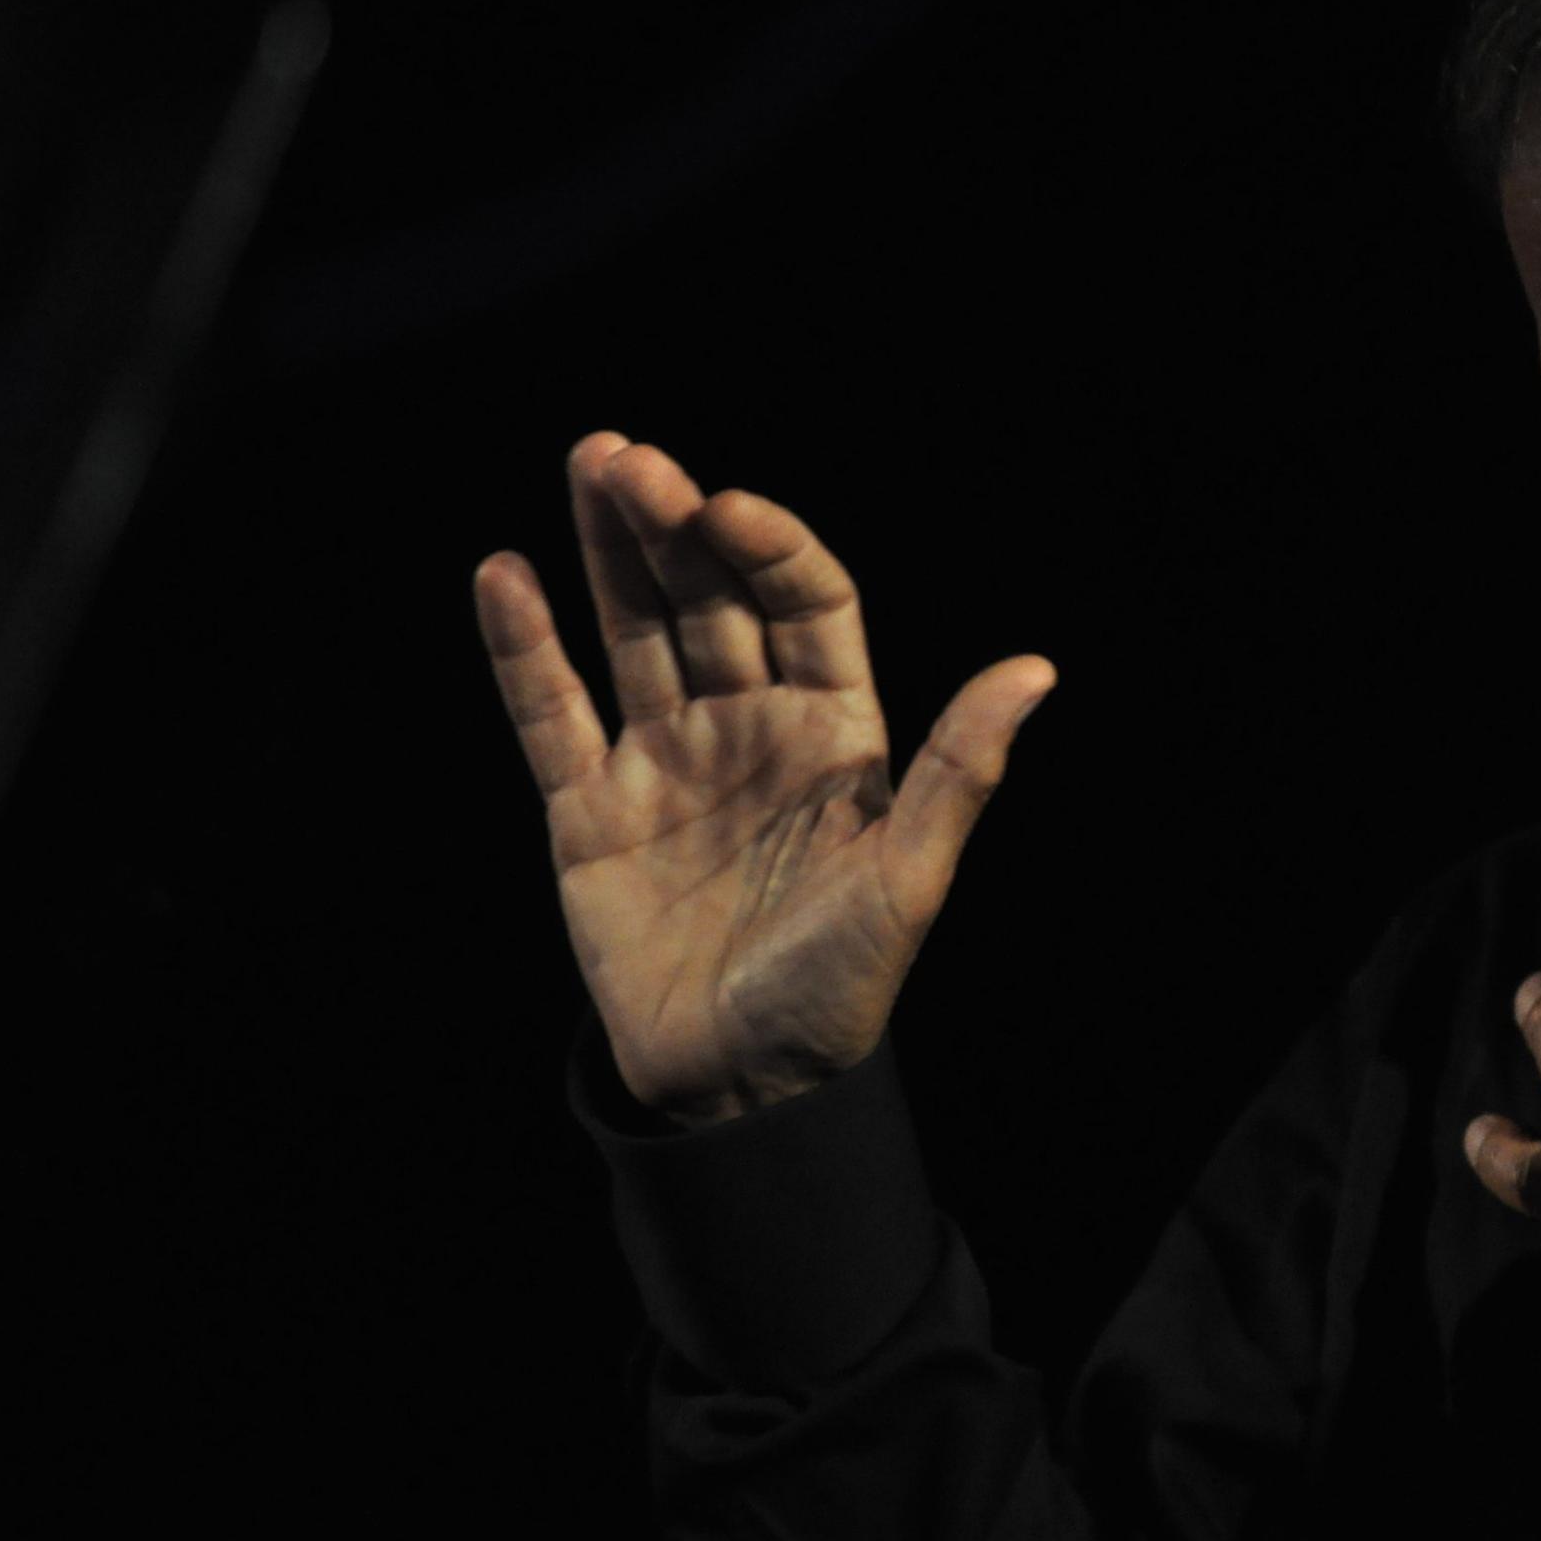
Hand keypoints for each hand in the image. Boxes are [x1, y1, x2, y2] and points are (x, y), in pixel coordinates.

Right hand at [473, 432, 1053, 1127]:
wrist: (744, 1085)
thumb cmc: (843, 985)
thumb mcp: (910, 877)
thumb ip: (959, 769)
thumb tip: (1037, 670)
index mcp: (835, 729)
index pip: (805, 604)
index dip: (770, 547)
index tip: (727, 506)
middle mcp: (750, 726)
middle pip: (710, 596)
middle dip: (672, 523)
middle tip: (625, 455)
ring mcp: (666, 761)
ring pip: (634, 632)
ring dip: (607, 550)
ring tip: (588, 461)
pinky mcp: (589, 812)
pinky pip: (552, 714)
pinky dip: (525, 650)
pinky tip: (503, 576)